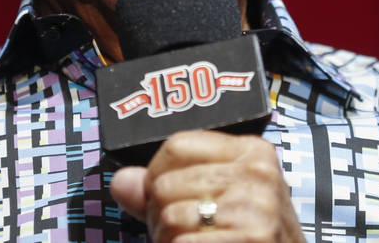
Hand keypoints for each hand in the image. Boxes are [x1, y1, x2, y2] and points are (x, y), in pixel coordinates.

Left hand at [110, 130, 304, 242]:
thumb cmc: (251, 233)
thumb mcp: (223, 197)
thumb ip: (167, 185)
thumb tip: (121, 181)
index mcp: (252, 152)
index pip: (177, 144)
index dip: (156, 172)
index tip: (162, 193)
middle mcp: (258, 175)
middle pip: (166, 183)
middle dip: (159, 214)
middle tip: (179, 230)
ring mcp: (255, 210)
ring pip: (169, 218)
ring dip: (168, 239)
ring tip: (190, 242)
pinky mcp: (250, 240)